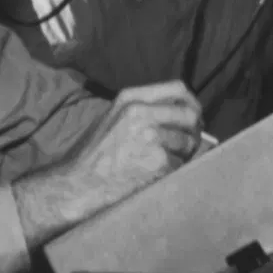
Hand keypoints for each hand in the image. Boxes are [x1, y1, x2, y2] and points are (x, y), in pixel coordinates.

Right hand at [78, 83, 208, 210]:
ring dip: (183, 154)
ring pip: (189, 142)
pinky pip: (180, 164)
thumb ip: (144, 109)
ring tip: (164, 162)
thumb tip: (182, 112)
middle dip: (193, 130)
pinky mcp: (158, 161)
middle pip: (189, 114)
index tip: (192, 116)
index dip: (191, 103)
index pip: (178, 89)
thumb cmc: (95, 154)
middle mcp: (141, 113)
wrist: (79, 183)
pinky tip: (155, 174)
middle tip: (186, 143)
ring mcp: (150, 137)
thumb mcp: (114, 117)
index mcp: (130, 98)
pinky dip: (173, 171)